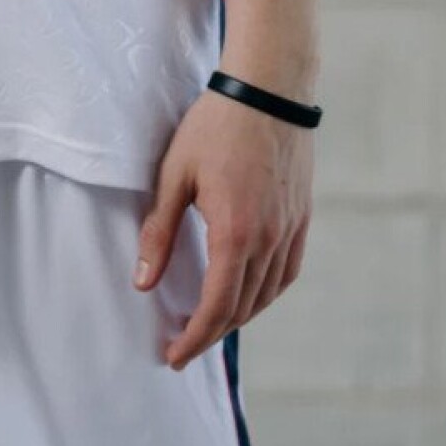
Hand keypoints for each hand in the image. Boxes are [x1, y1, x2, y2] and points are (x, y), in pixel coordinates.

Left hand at [134, 87, 313, 369]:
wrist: (268, 90)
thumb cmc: (215, 125)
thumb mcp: (175, 174)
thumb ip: (159, 231)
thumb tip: (144, 283)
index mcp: (235, 233)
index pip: (216, 307)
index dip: (194, 338)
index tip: (174, 356)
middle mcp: (268, 240)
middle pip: (241, 308)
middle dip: (211, 333)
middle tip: (183, 344)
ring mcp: (290, 230)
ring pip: (267, 295)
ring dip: (238, 316)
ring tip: (210, 322)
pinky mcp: (302, 217)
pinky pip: (287, 273)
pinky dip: (267, 293)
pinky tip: (250, 292)